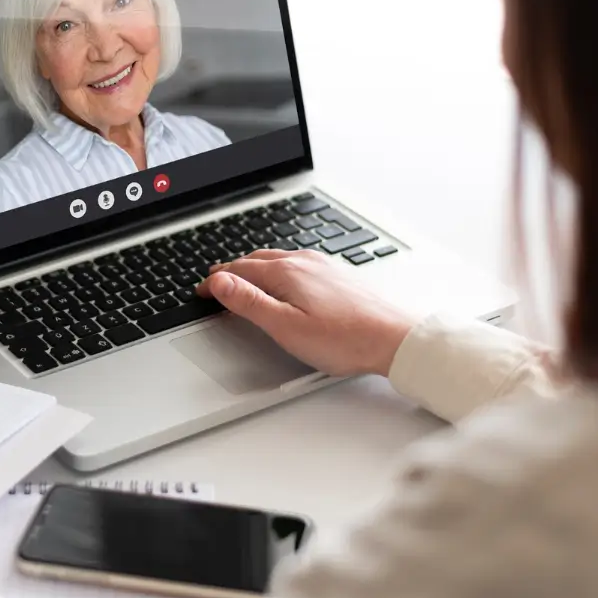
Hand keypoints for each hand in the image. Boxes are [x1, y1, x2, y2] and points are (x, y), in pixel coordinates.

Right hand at [200, 249, 415, 378]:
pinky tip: (285, 281)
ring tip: (244, 278)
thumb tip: (219, 281)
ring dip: (256, 267)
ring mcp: (324, 266)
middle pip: (257, 260)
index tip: (202, 291)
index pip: (239, 271)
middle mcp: (304, 262)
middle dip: (233, 271)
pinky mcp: (338, 274)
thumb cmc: (345, 338)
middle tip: (217, 283)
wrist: (396, 337)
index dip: (216, 282)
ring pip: (278, 259)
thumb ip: (249, 302)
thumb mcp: (285, 326)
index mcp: (287, 272)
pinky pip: (298, 264)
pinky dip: (278, 270)